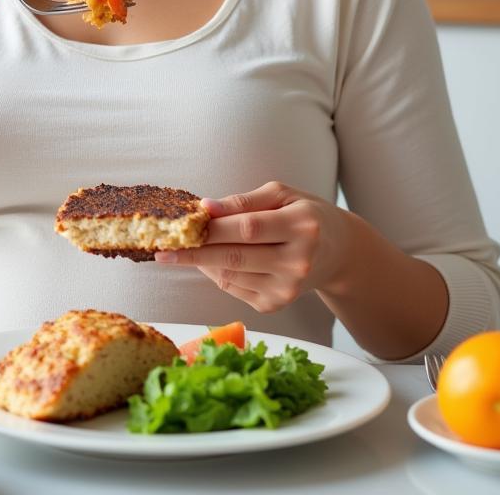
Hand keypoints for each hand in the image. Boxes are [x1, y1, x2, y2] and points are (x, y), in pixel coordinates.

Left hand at [154, 181, 352, 313]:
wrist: (338, 252)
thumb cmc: (303, 214)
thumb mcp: (280, 195)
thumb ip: (242, 202)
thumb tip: (206, 207)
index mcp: (302, 226)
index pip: (248, 229)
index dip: (212, 228)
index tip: (180, 226)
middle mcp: (298, 261)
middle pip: (234, 257)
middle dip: (193, 253)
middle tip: (161, 250)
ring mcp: (288, 288)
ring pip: (229, 275)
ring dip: (200, 262)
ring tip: (183, 248)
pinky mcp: (276, 304)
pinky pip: (233, 288)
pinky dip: (215, 273)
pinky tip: (209, 259)